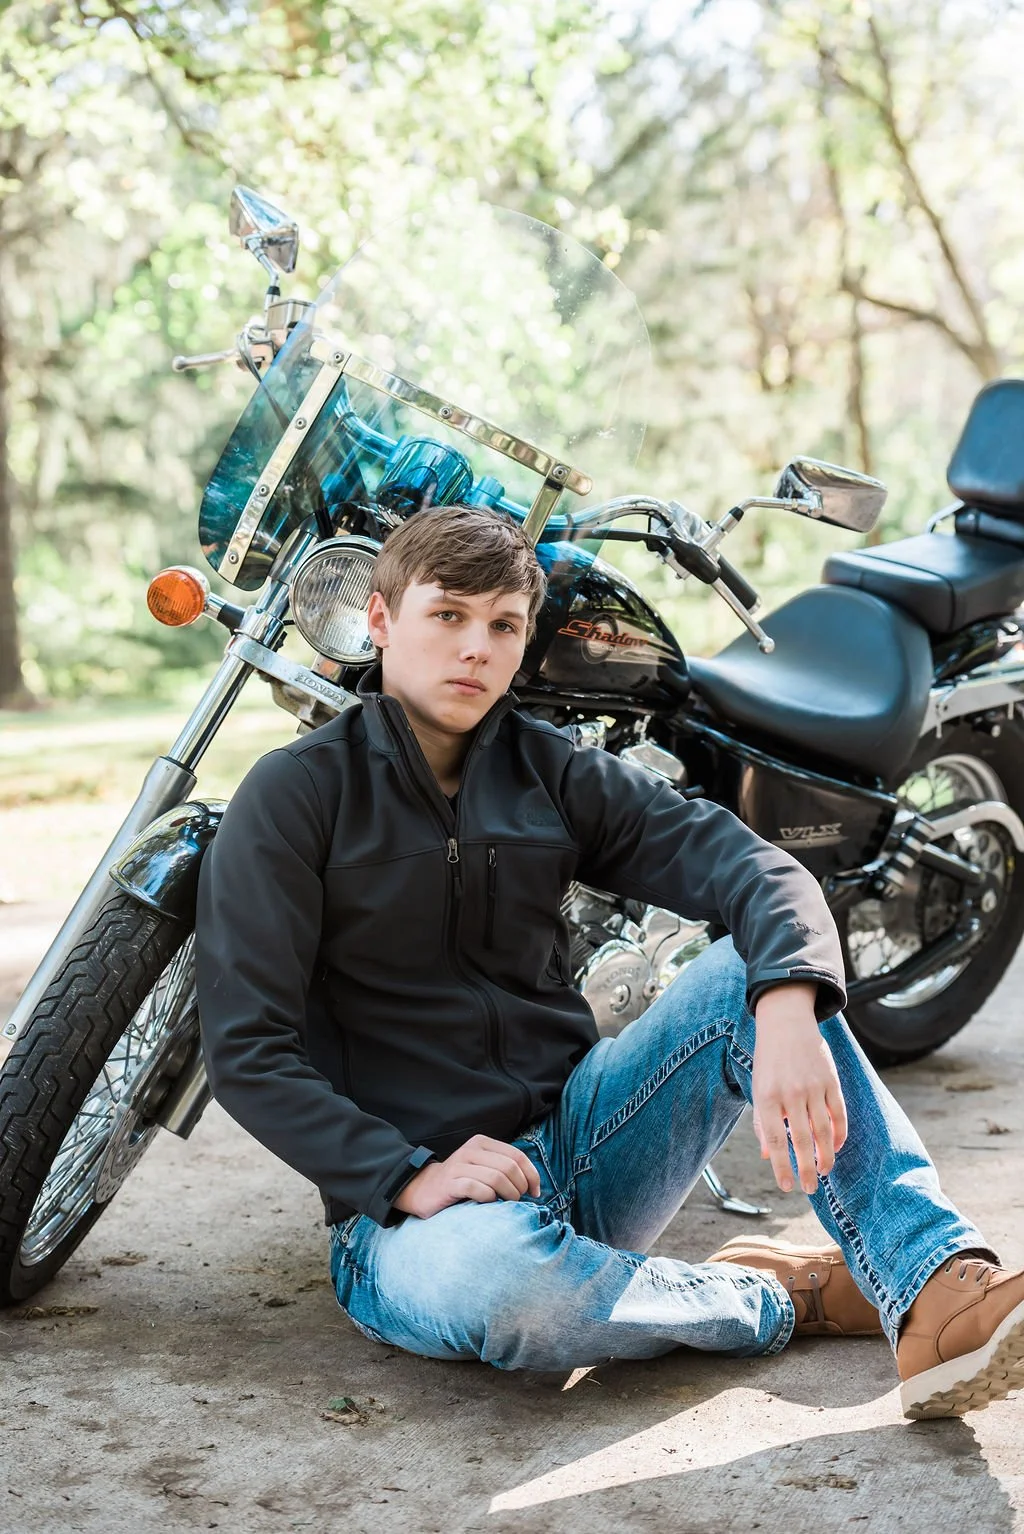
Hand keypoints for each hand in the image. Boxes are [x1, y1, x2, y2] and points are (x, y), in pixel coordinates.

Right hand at [392, 1134, 541, 1219]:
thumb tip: (533, 1185)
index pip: (517, 1156)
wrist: (424, 1189)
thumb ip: (504, 1169)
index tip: (535, 1192)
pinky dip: (488, 1198)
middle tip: (517, 1200)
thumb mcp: (483, 1167)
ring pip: (496, 1178)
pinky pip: (477, 1189)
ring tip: (505, 1204)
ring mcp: (459, 1166)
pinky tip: (487, 1203)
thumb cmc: (461, 1181)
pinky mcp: (450, 1183)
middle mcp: (471, 1150)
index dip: (532, 1175)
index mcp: (482, 1143)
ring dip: (507, 1195)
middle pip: (509, 1168)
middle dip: (520, 1188)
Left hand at [752, 982, 847, 1194]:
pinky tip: (835, 1147)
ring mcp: (812, 1087)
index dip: (782, 1167)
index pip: (776, 1141)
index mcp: (767, 1097)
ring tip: (823, 1172)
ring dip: (825, 1156)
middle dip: (806, 1169)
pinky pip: (838, 1114)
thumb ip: (763, 1123)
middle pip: (802, 1141)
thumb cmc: (769, 1061)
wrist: (786, 1023)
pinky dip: (839, 1134)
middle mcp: (790, 1094)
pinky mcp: (830, 1081)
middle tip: (809, 1189)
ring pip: (823, 1131)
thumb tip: (768, 1156)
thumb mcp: (758, 1089)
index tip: (787, 1187)